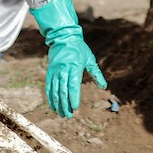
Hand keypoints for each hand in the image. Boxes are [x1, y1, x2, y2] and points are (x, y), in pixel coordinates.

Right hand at [30, 0, 106, 117]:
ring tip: (61, 113)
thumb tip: (104, 86)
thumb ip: (96, 73)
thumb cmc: (79, 49)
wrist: (63, 37)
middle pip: (63, 91)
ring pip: (55, 90)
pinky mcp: (49, 71)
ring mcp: (55, 71)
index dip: (73, 97)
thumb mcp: (90, 59)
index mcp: (74, 66)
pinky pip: (49, 87)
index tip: (75, 107)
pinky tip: (53, 106)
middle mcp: (63, 70)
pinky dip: (50, 97)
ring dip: (57, 103)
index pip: (73, 85)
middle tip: (68, 115)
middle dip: (65, 104)